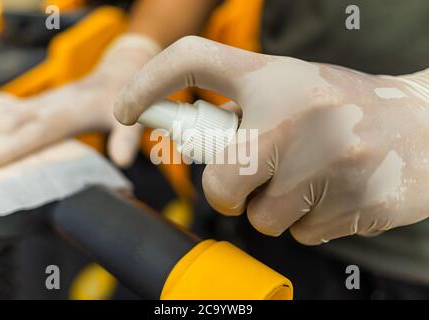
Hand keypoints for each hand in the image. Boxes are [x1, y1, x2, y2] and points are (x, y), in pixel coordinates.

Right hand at [0, 34, 160, 170]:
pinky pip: (8, 112)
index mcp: (66, 114)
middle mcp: (47, 107)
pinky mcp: (38, 105)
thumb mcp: (130, 117)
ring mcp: (40, 104)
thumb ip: (126, 138)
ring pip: (3, 116)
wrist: (119, 74)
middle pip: (9, 125)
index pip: (32, 134)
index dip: (8, 149)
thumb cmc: (122, 97)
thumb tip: (122, 161)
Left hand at [114, 36, 428, 244]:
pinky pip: (300, 233)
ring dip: (278, 206)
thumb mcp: (294, 88)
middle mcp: (295, 113)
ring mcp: (327, 161)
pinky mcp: (353, 204)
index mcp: (274, 76)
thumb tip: (190, 143)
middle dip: (229, 192)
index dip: (149, 83)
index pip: (193, 60)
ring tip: (315, 175)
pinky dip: (311, 220)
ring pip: (262, 218)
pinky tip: (339, 190)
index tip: (125, 109)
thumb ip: (244, 109)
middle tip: (256, 174)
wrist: (427, 126)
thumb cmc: (346, 107)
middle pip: (220, 184)